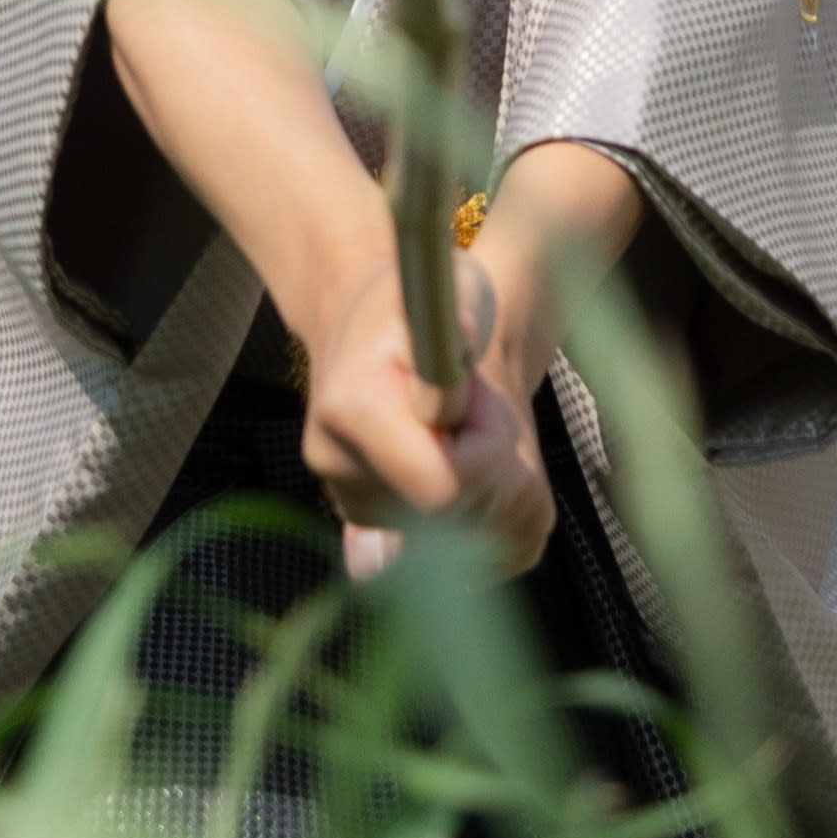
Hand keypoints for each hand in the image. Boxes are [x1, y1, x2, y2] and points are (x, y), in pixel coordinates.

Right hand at [296, 231, 554, 574]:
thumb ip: (458, 321)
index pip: (444, 485)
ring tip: (464, 428)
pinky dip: (493, 509)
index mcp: (351, 413)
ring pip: (474, 540)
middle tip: (476, 402)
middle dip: (493, 462)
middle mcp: (340, 473)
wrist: (370, 327)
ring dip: (496, 483)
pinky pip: (472, 552)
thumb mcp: (448, 284)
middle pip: (460, 517)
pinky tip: (464, 459)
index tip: (478, 391)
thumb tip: (456, 375)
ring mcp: (356, 511)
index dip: (487, 442)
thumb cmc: (416, 301)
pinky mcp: (377, 536)